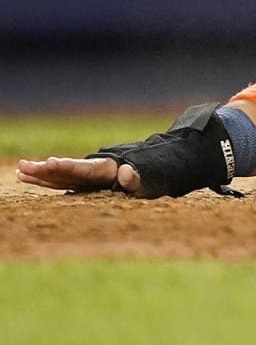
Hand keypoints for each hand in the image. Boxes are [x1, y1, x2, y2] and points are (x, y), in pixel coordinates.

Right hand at [16, 156, 141, 193]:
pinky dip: (45, 179)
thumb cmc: (147, 179)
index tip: (50, 162)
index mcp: (105, 170)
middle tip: (25, 165)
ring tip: (20, 170)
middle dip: (46, 169)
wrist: (146, 171)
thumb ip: (134, 178)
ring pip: (59, 175)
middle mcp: (90, 172)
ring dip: (40, 173)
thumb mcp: (144, 181)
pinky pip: (59, 181)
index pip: (83, 168)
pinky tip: (26, 176)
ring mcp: (84, 177)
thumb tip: (126, 171)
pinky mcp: (80, 183)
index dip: (67, 166)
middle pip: (66, 170)